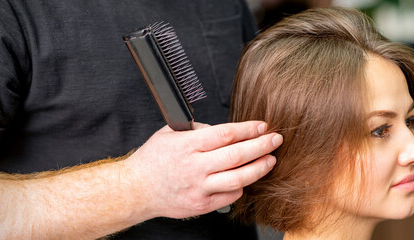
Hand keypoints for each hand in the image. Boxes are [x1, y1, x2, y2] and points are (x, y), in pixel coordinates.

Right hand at [127, 121, 281, 218]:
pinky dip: (241, 186)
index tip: (262, 126)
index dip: (248, 129)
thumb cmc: (154, 160)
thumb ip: (198, 130)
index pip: (225, 134)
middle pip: (237, 156)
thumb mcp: (170, 135)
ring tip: (271, 160)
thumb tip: (226, 132)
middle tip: (276, 139)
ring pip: (238, 179)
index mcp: (187, 146)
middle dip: (262, 146)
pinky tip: (246, 178)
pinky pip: (230, 196)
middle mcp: (194, 168)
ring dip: (259, 168)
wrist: (137, 190)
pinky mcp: (201, 204)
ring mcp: (199, 188)